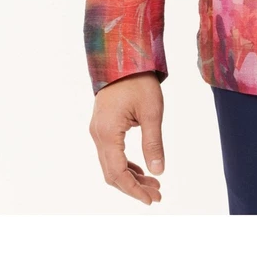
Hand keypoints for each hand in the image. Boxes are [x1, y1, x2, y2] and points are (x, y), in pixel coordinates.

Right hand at [89, 72, 164, 205]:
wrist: (124, 56)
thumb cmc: (139, 81)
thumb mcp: (152, 112)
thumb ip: (153, 143)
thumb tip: (158, 171)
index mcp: (108, 133)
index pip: (117, 173)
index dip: (134, 189)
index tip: (151, 199)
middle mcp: (98, 135)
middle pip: (112, 173)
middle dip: (134, 187)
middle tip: (157, 194)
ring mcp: (98, 131)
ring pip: (112, 164)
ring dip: (131, 176)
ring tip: (154, 184)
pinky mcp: (103, 126)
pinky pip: (112, 153)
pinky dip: (126, 164)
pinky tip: (142, 169)